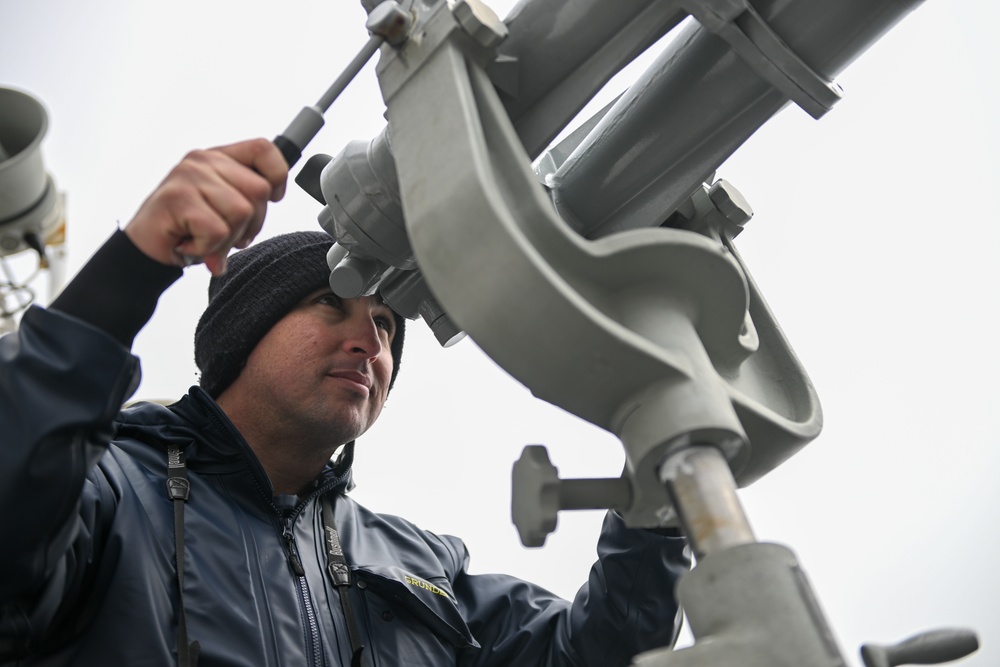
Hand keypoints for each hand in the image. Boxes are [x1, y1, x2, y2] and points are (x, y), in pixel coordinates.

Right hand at [124, 138, 287, 274]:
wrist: (145, 250)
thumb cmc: (190, 229)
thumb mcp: (225, 208)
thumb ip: (247, 197)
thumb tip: (275, 193)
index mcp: (218, 157)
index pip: (264, 149)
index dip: (277, 176)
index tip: (272, 199)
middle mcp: (203, 160)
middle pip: (259, 190)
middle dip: (252, 224)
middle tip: (225, 236)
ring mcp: (189, 176)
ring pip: (242, 212)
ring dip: (228, 240)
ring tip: (205, 240)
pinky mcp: (178, 198)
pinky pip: (218, 230)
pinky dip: (209, 248)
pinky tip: (190, 244)